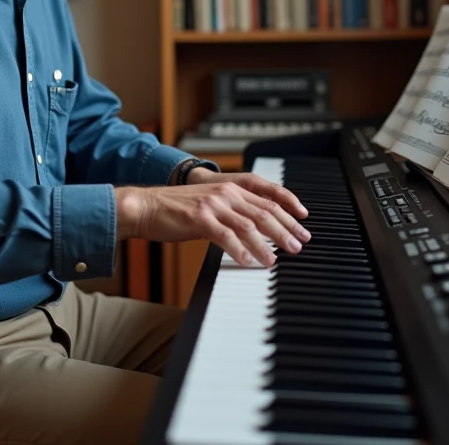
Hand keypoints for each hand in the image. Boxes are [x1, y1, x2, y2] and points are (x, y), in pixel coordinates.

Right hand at [115, 173, 310, 266]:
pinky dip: (239, 250)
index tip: (303, 225)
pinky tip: (248, 261)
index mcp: (230, 187)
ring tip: (276, 259)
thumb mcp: (210, 205)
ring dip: (266, 244)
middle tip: (298, 245)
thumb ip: (232, 213)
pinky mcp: (199, 219)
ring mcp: (213, 205)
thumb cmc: (176, 210)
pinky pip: (225, 236)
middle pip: (264, 212)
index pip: (268, 198)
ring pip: (249, 225)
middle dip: (285, 230)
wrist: (145, 207)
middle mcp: (225, 192)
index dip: (289, 211)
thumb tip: (256, 231)